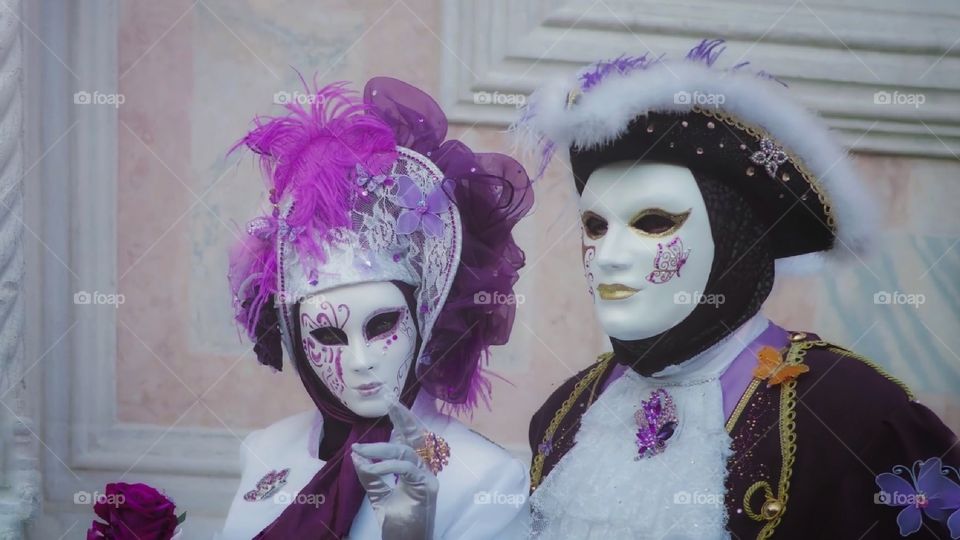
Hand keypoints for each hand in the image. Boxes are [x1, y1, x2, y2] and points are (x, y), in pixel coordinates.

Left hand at [351, 401, 438, 539]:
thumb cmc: (397, 521)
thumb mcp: (377, 494)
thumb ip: (370, 474)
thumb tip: (356, 455)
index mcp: (414, 468)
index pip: (409, 439)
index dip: (401, 420)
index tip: (390, 402)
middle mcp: (424, 468)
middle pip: (416, 436)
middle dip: (403, 417)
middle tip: (390, 400)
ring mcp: (429, 476)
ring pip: (406, 452)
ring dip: (380, 449)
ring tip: (360, 450)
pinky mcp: (428, 486)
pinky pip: (406, 468)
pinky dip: (387, 466)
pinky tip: (372, 466)